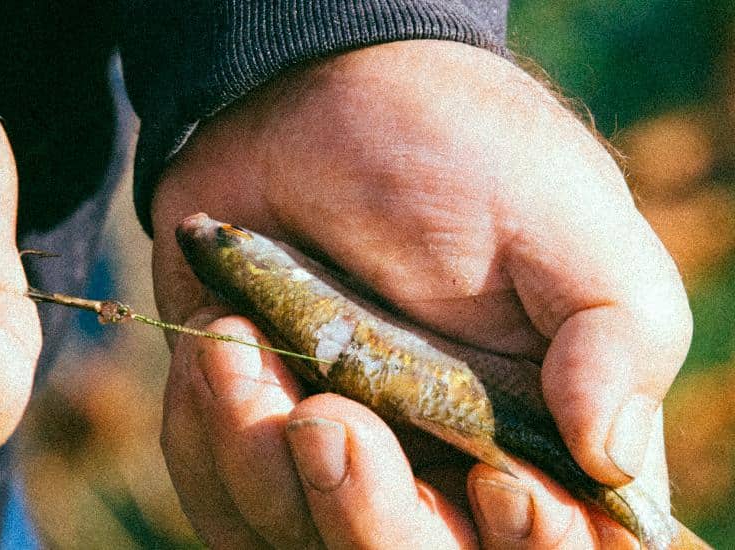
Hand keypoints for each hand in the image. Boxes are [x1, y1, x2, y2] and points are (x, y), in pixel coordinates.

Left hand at [151, 41, 690, 547]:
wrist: (322, 93)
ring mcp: (339, 445)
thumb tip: (609, 459)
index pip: (549, 540)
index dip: (531, 544)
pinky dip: (209, 433)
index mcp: (537, 426)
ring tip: (246, 347)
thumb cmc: (462, 151)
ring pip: (298, 536)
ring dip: (265, 463)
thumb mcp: (571, 223)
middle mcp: (437, 456)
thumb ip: (616, 340)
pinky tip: (223, 344)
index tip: (498, 482)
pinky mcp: (253, 423)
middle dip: (373, 519)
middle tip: (338, 422)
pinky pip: (220, 489)